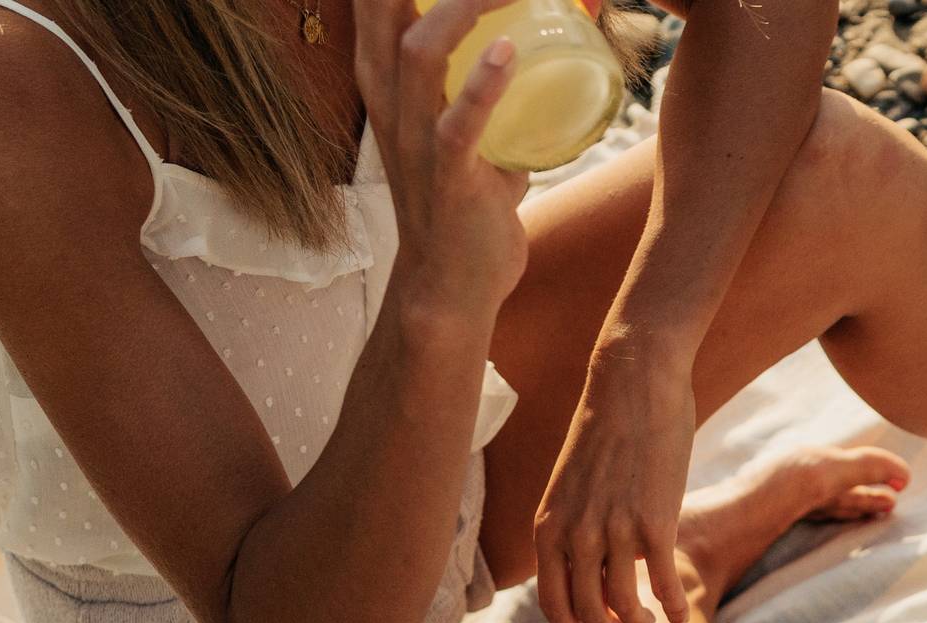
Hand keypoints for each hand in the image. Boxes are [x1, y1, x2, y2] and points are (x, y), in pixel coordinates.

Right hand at [357, 0, 531, 324]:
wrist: (452, 290)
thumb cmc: (466, 213)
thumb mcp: (481, 144)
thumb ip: (502, 113)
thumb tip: (543, 88)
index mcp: (388, 79)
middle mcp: (388, 98)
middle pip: (383, 4)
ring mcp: (412, 137)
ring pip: (420, 48)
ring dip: (463, 6)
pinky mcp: (445, 176)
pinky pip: (457, 123)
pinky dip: (484, 84)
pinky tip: (511, 50)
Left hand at [534, 338, 699, 622]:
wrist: (633, 384)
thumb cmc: (606, 430)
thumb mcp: (572, 484)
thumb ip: (575, 525)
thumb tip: (593, 567)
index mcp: (548, 525)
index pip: (550, 600)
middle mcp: (576, 534)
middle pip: (587, 611)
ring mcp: (615, 530)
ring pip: (624, 606)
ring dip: (639, 622)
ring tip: (652, 619)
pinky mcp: (656, 524)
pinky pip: (663, 585)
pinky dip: (676, 608)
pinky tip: (683, 616)